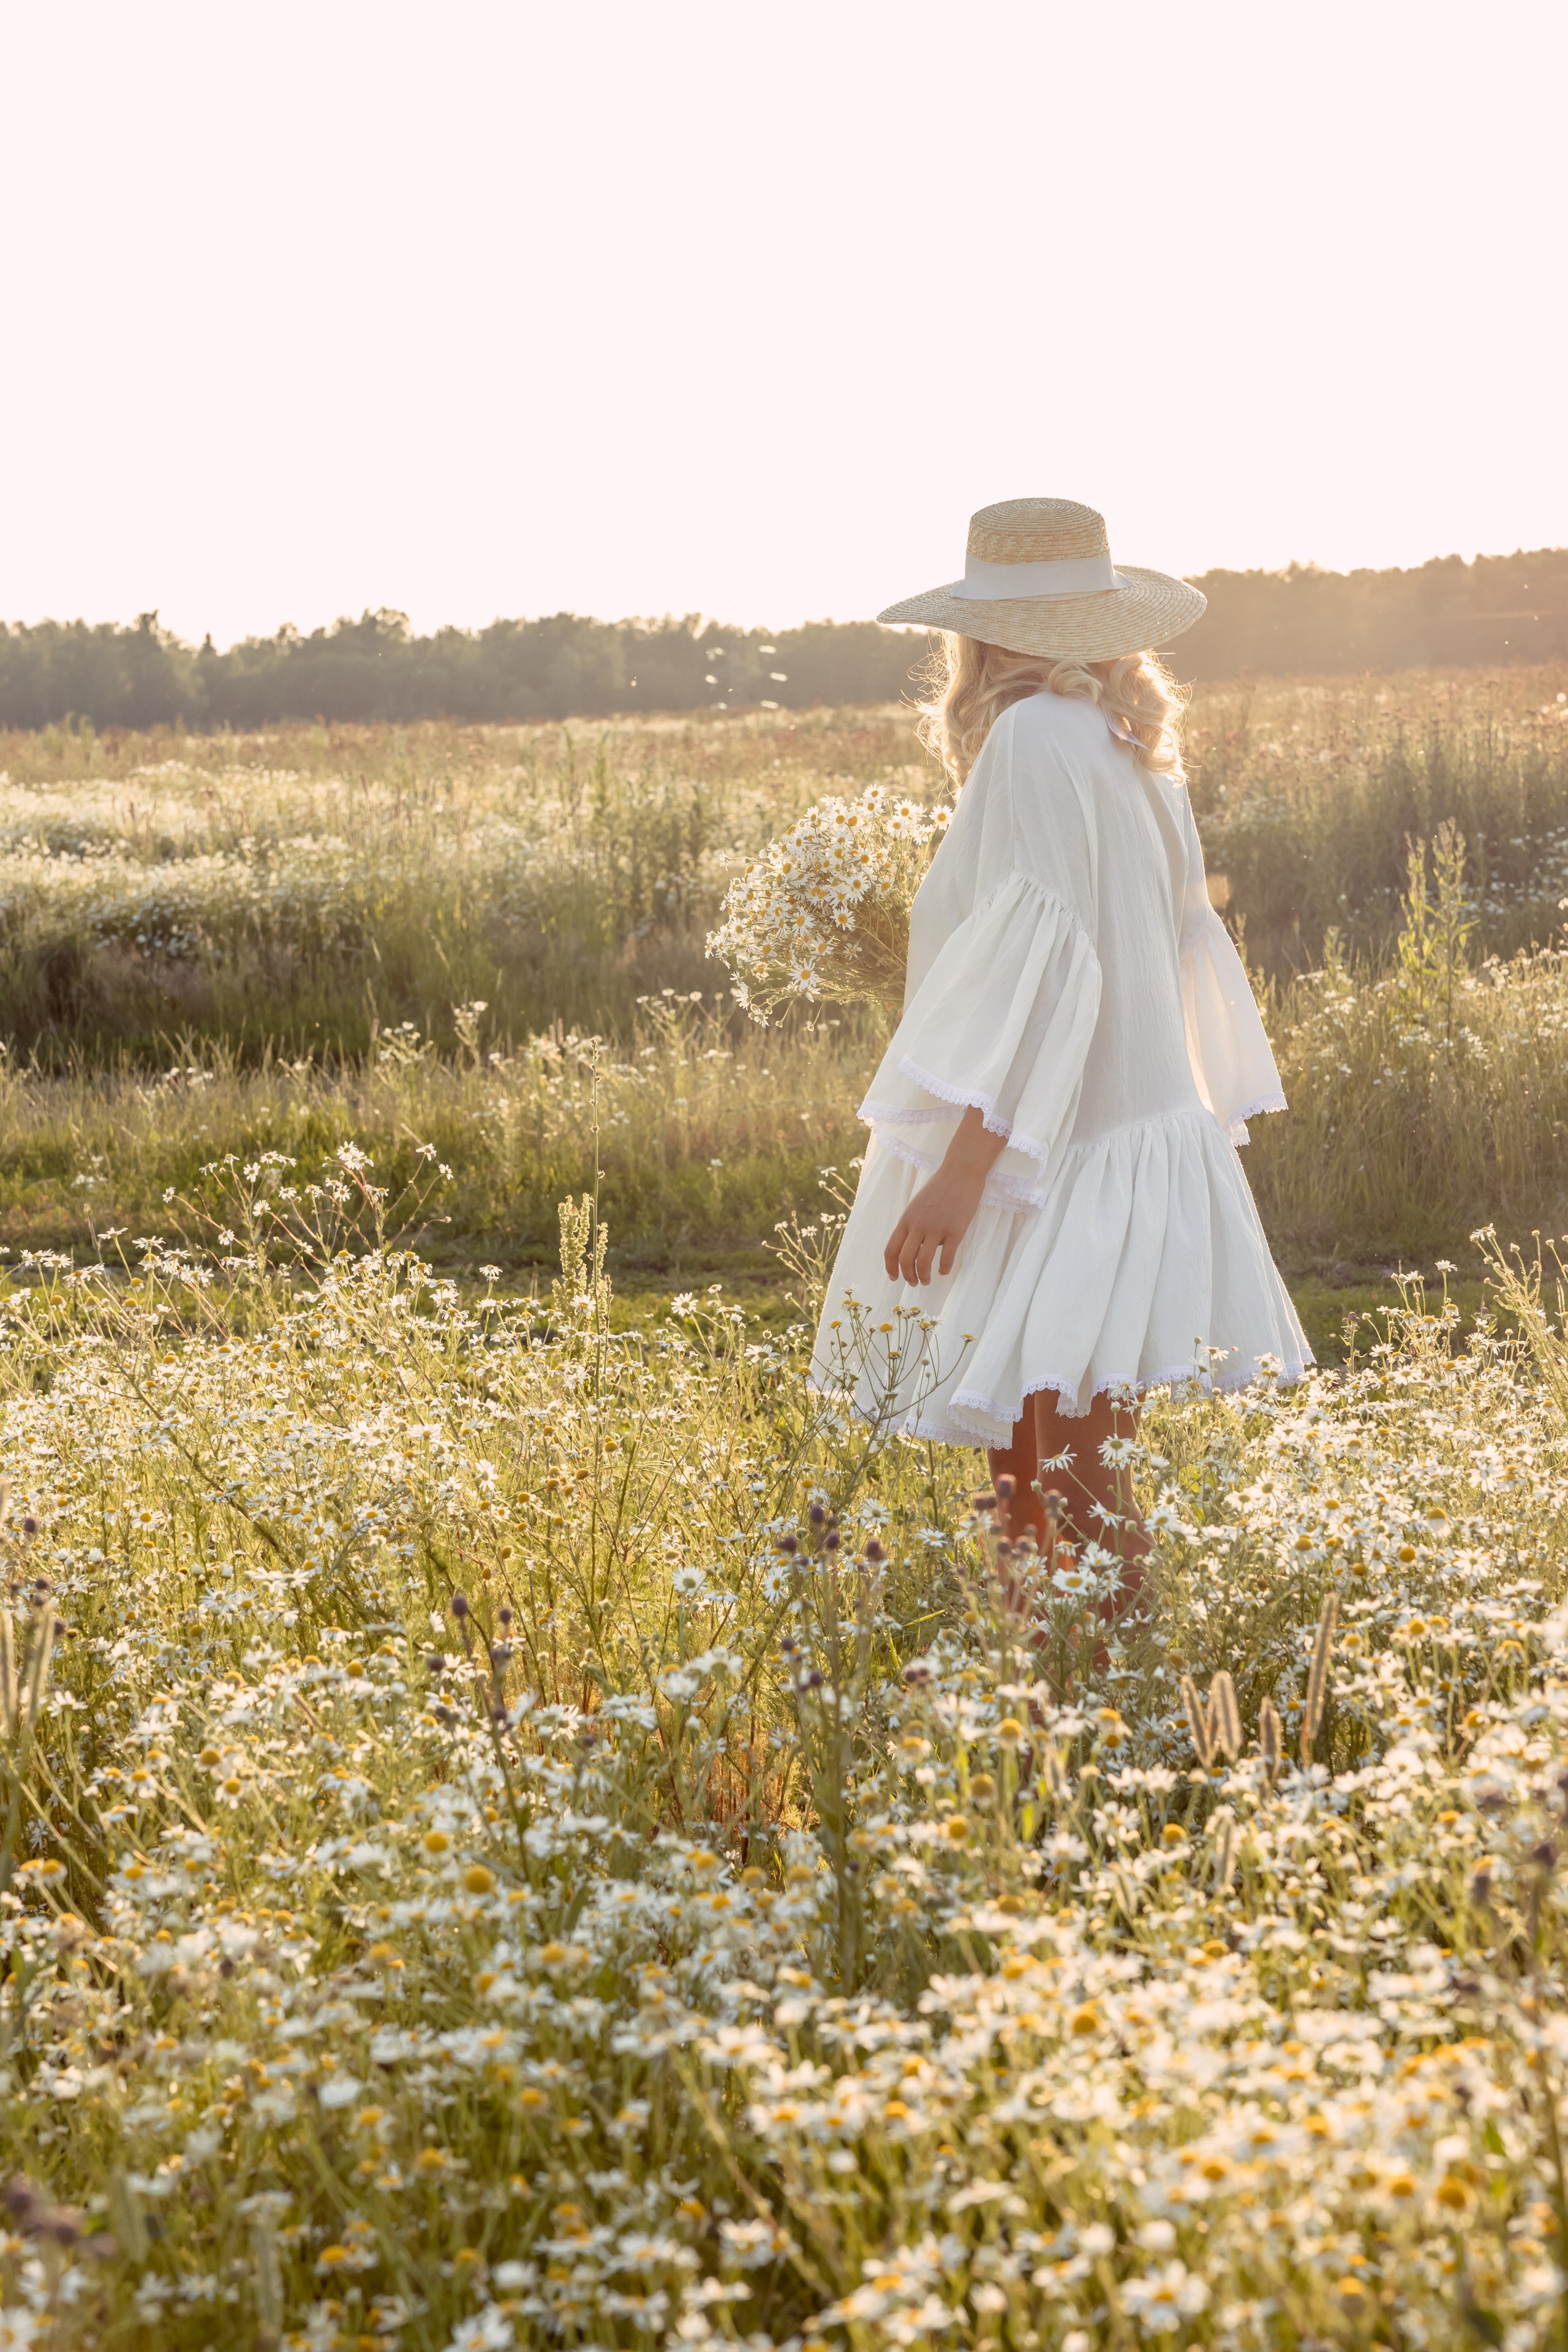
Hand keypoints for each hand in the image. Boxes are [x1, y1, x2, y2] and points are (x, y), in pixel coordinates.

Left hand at [883, 1105, 1005, 1285]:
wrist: (960, 1173)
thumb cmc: (939, 1188)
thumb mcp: (917, 1205)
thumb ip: (911, 1225)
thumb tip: (908, 1248)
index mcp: (906, 1219)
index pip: (891, 1250)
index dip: (890, 1268)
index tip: (894, 1277)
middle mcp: (918, 1225)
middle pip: (905, 1260)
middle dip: (907, 1276)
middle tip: (913, 1283)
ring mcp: (936, 1228)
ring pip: (923, 1262)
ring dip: (923, 1276)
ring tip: (926, 1280)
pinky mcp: (955, 1231)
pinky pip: (946, 1258)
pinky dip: (944, 1269)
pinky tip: (944, 1271)